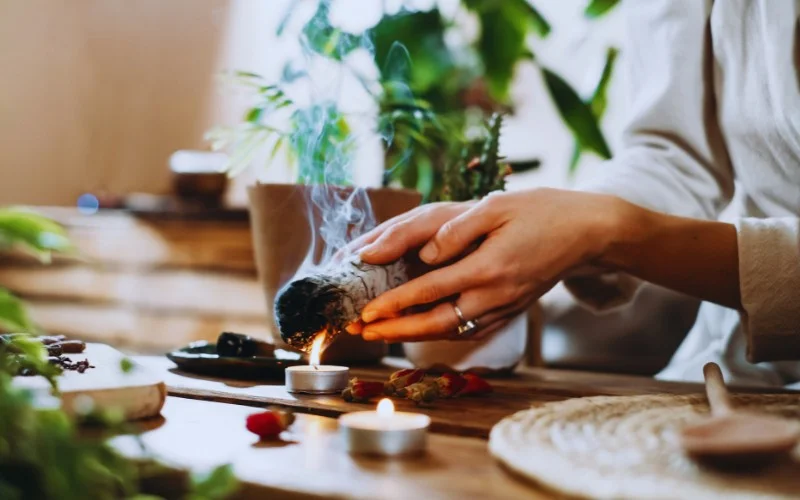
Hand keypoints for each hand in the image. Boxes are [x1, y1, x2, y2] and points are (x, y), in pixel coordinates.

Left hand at [357, 188, 629, 341]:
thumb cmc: (541, 211)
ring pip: (453, 331)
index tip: (367, 311)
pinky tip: (424, 330)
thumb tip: (426, 252)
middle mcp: (495, 294)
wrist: (587, 232)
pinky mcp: (512, 310)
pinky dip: (443, 334)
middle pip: (437, 323)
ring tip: (383, 334)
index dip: (395, 303)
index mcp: (488, 267)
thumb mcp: (497, 206)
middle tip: (363, 331)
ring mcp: (505, 307)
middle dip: (396, 330)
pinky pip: (471, 330)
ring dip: (414, 336)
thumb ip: (457, 229)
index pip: (430, 291)